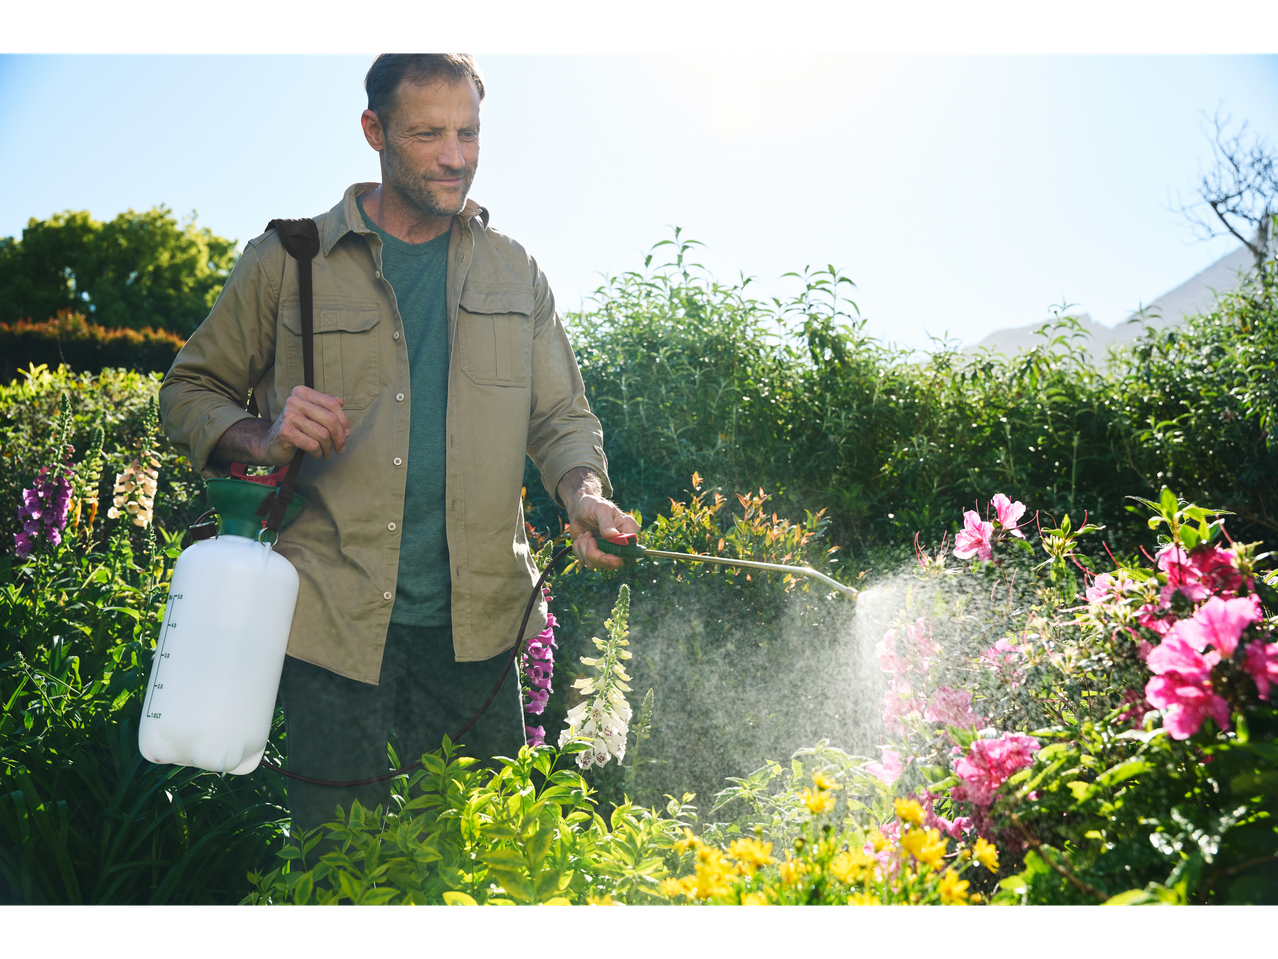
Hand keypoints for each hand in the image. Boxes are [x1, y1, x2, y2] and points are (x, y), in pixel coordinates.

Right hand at [215, 386, 350, 466]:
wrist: (270, 443)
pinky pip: (313, 444)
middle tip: (340, 449)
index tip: (347, 434)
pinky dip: (318, 452)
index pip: (332, 404)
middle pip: (330, 419)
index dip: (344, 421)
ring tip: (327, 453)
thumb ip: (324, 405)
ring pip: (323, 434)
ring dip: (329, 448)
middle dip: (340, 437)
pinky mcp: (285, 432)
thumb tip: (342, 402)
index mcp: (302, 392)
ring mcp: (289, 415)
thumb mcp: (310, 413)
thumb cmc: (295, 428)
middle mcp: (294, 400)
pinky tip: (317, 454)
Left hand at [568, 495, 639, 571]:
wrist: (580, 508)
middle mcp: (620, 544)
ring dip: (585, 550)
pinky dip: (579, 549)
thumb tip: (612, 535)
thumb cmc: (594, 505)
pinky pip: (585, 561)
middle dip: (597, 556)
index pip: (630, 551)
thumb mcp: (601, 509)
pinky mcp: (594, 554)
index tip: (604, 550)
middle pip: (614, 563)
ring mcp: (607, 550)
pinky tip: (582, 537)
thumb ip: (606, 522)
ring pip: (597, 564)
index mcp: (628, 531)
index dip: (617, 556)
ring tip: (585, 534)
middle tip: (590, 540)